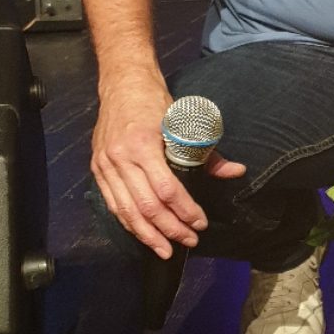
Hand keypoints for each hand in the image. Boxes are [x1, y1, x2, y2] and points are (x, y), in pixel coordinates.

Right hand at [90, 72, 245, 258]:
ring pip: (127, 211)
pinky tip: (144, 234)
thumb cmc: (155, 101)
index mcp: (144, 144)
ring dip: (148, 234)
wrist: (122, 84)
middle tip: (189, 240)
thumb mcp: (183, 122)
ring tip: (167, 250)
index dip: (185, 210)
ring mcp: (106, 165)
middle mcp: (121, 158)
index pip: (166, 189)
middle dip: (170, 228)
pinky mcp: (98, 169)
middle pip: (147, 206)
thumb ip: (207, 152)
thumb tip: (236, 171)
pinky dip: (129, 223)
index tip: (200, 223)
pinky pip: (113, 204)